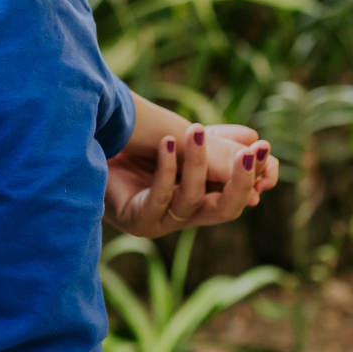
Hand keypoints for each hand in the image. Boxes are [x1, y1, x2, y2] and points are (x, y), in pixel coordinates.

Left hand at [104, 125, 275, 237]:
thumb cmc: (136, 149)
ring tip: (196, 131)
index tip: (263, 148)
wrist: (89, 152)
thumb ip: (216, 143)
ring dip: (198, 163)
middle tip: (250, 153)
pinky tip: (168, 143)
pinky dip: (166, 169)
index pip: (240, 194)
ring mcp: (162, 220)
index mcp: (203, 197)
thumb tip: (255, 139)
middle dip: (241, 181)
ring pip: (192, 199)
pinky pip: (159, 197)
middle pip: (227, 209)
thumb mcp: (182, 142)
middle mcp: (187, 213)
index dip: (254, 175)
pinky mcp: (138, 220)